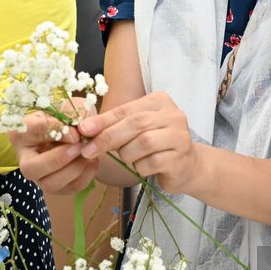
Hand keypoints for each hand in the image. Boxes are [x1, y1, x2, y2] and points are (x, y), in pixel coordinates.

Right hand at [10, 99, 96, 194]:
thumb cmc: (68, 116)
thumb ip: (70, 113)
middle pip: (30, 168)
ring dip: (73, 169)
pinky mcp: (55, 187)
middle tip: (78, 146)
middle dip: (57, 159)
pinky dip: (84, 177)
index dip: (56, 131)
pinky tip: (92, 162)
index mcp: (22, 131)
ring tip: (88, 154)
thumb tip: (76, 131)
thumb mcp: (69, 106)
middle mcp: (24, 157)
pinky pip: (68, 189)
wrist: (78, 130)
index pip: (34, 131)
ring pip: (49, 184)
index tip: (76, 132)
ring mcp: (39, 176)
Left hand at [75, 92, 198, 194]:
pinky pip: (151, 163)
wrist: (187, 166)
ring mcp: (180, 136)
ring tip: (129, 158)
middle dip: (109, 137)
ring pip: (143, 143)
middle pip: (135, 124)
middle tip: (89, 150)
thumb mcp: (135, 129)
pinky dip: (140, 167)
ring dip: (127, 154)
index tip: (83, 130)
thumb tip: (84, 128)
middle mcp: (173, 115)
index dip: (103, 120)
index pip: (126, 109)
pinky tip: (143, 167)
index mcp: (159, 101)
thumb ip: (114, 125)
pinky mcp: (180, 158)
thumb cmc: (155, 145)